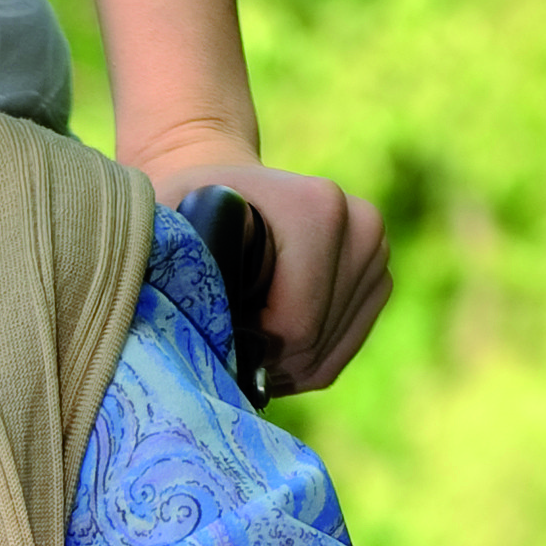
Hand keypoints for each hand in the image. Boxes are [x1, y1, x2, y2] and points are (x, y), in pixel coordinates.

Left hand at [143, 153, 390, 394]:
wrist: (218, 180)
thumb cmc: (182, 208)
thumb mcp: (167, 230)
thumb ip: (180, 277)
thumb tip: (197, 345)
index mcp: (317, 208)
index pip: (295, 322)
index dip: (248, 348)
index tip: (209, 333)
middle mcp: (361, 226)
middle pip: (315, 341)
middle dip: (262, 359)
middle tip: (216, 342)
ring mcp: (376, 253)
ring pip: (328, 354)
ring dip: (278, 366)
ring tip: (234, 341)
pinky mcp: (378, 279)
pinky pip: (341, 351)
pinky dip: (299, 362)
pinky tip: (260, 345)